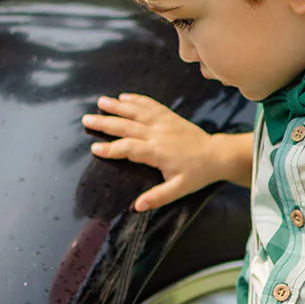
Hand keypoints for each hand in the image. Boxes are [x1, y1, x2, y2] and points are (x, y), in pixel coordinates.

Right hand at [82, 94, 229, 210]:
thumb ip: (157, 197)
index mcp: (158, 152)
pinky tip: (124, 96)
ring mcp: (164, 122)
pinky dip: (137, 99)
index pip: (128, 149)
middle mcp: (158, 134)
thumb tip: (137, 206)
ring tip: (101, 102)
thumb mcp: (179, 189)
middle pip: (127, 126)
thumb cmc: (198, 174)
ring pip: (136, 111)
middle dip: (105, 123)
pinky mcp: (169, 116)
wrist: (217, 155)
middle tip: (87, 120)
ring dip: (117, 106)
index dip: (111, 149)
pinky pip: (151, 105)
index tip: (95, 148)